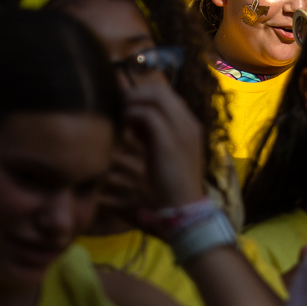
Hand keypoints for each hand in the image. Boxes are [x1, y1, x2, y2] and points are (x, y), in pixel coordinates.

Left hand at [120, 74, 207, 212]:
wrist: (183, 214)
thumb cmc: (171, 191)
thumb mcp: (166, 159)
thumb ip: (152, 135)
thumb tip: (128, 117)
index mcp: (190, 128)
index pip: (166, 94)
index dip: (142, 91)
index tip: (123, 97)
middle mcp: (189, 125)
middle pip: (159, 90)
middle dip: (135, 93)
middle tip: (117, 102)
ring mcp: (182, 132)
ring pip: (153, 99)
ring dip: (131, 103)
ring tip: (119, 115)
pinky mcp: (170, 142)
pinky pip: (148, 115)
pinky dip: (133, 115)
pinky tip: (123, 126)